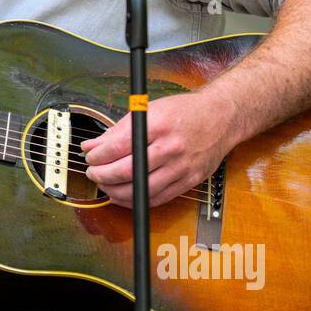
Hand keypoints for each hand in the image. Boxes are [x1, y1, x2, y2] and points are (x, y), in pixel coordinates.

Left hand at [79, 91, 235, 208]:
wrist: (222, 117)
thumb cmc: (185, 111)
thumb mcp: (149, 110)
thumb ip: (118, 130)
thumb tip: (92, 146)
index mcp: (158, 125)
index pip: (118, 146)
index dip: (97, 156)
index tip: (89, 157)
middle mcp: (171, 148)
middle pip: (127, 171)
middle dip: (102, 175)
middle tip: (92, 172)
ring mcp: (181, 167)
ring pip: (140, 190)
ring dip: (115, 191)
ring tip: (105, 184)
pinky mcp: (189, 181)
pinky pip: (158, 198)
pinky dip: (137, 200)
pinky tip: (124, 195)